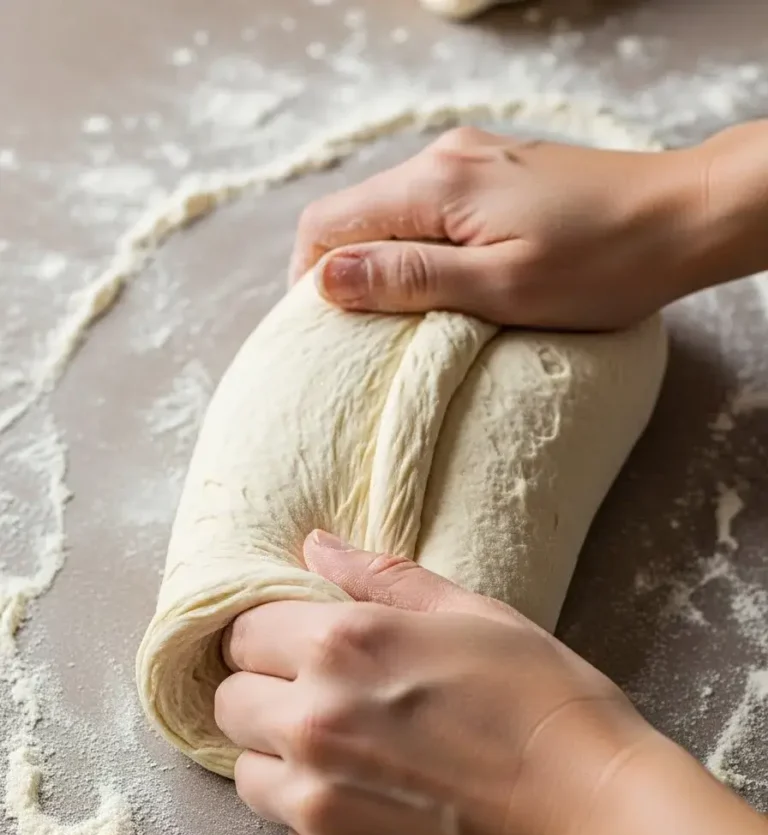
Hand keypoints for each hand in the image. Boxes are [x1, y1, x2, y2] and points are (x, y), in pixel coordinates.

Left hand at [215, 531, 653, 834]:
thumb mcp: (474, 615)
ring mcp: (316, 807)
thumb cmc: (546, 705)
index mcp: (340, 645)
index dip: (271, 640)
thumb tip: (314, 546)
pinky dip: (323, 827)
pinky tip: (385, 816)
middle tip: (327, 709)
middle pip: (229, 704)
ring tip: (357, 767)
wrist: (595, 825)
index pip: (242, 633)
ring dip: (286, 766)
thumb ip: (383, 577)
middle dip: (266, 698)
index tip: (300, 653)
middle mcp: (311, 723)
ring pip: (248, 776)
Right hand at [290, 126, 701, 329]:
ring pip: (394, 213)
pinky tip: (450, 285)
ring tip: (407, 319)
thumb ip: (410, 280)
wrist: (685, 216)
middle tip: (363, 336)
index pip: (327, 221)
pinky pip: (434, 209)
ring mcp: (475, 160)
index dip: (309, 278)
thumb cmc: (604, 262)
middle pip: (356, 214)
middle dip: (345, 274)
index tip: (325, 331)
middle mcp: (446, 157)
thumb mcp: (501, 287)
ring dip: (386, 263)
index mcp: (436, 184)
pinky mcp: (501, 173)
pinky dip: (423, 249)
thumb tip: (327, 280)